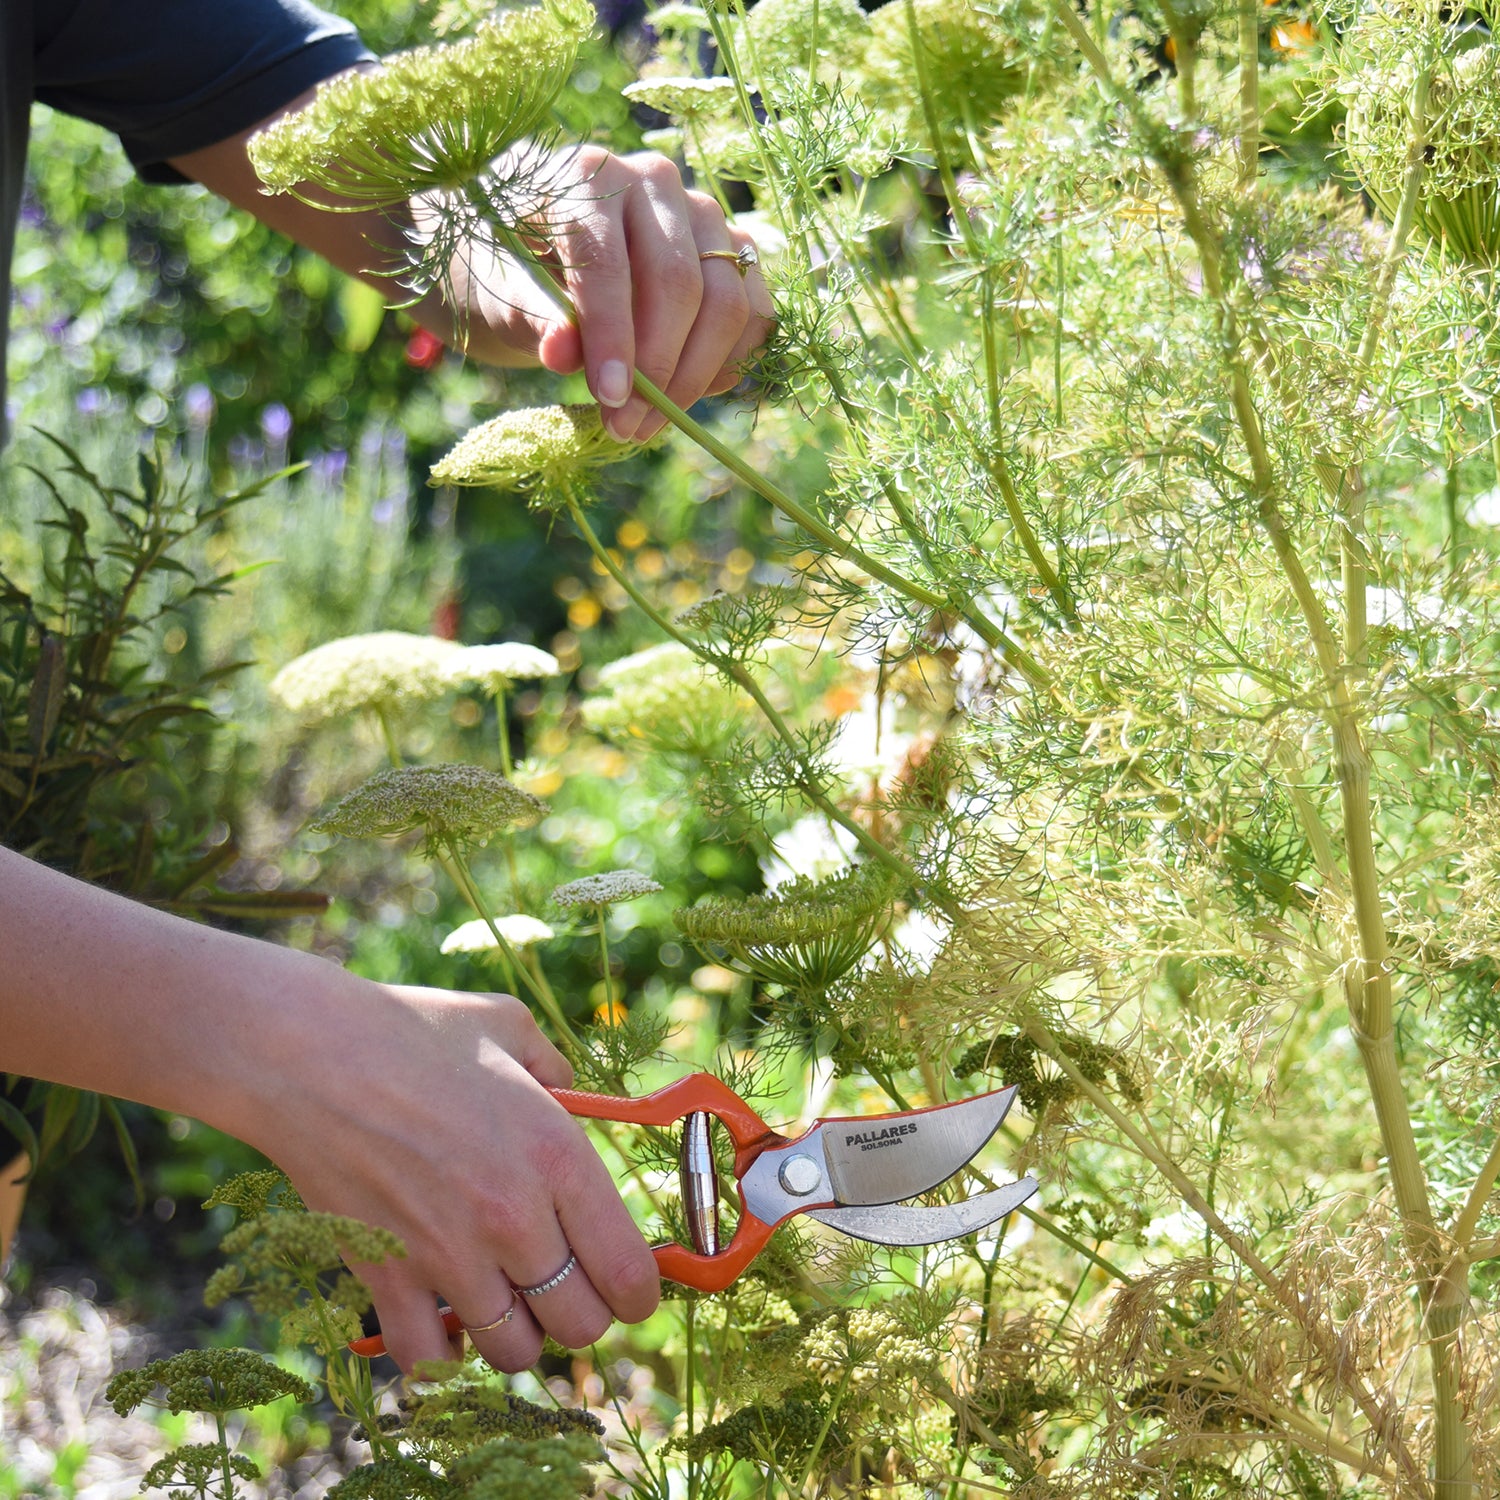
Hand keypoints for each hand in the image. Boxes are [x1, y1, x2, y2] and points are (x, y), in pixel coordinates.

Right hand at [250, 982, 659, 1372]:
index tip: (633, 1290)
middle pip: (581, 1325)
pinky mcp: (386, 1278)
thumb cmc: (411, 1029)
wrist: (307, 1053)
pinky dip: (443, 1355)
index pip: (627, 1270)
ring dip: (518, 1334)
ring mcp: (447, 1255)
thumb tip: (572, 1093)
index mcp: (556, 1155)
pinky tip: (445, 1320)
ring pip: (514, 1352)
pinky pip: (429, 1361)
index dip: (640, 1293)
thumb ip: (555, 1066)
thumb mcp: (507, 1025)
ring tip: (506, 1299)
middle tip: (566, 1288)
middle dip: (583, 1314)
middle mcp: (513, 1218)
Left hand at [454, 146, 774, 442]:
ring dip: (696, 376)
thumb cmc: (503, 265)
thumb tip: (563, 354)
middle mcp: (653, 182)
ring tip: (648, 423)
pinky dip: (729, 362)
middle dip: (658, 368)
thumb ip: (529, 315)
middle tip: (626, 427)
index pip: (608, 260)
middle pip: (680, 282)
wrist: (528, 247)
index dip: (612, 336)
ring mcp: (700, 215)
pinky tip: (688, 393)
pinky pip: (754, 314)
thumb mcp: (496, 290)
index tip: (610, 400)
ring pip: (728, 301)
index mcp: (585, 176)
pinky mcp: (730, 251)